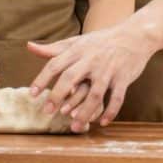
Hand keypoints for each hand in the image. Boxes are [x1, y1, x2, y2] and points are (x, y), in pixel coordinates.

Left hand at [27, 25, 156, 130]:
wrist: (134, 35)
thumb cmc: (100, 41)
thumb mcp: (77, 42)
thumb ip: (54, 48)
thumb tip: (29, 46)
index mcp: (77, 50)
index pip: (55, 64)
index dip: (42, 79)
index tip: (32, 95)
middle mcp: (91, 60)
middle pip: (70, 79)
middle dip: (57, 96)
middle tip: (47, 112)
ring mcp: (108, 70)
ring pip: (94, 94)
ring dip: (84, 112)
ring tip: (74, 127)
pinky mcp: (124, 78)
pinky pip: (117, 98)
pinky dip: (110, 112)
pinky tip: (102, 123)